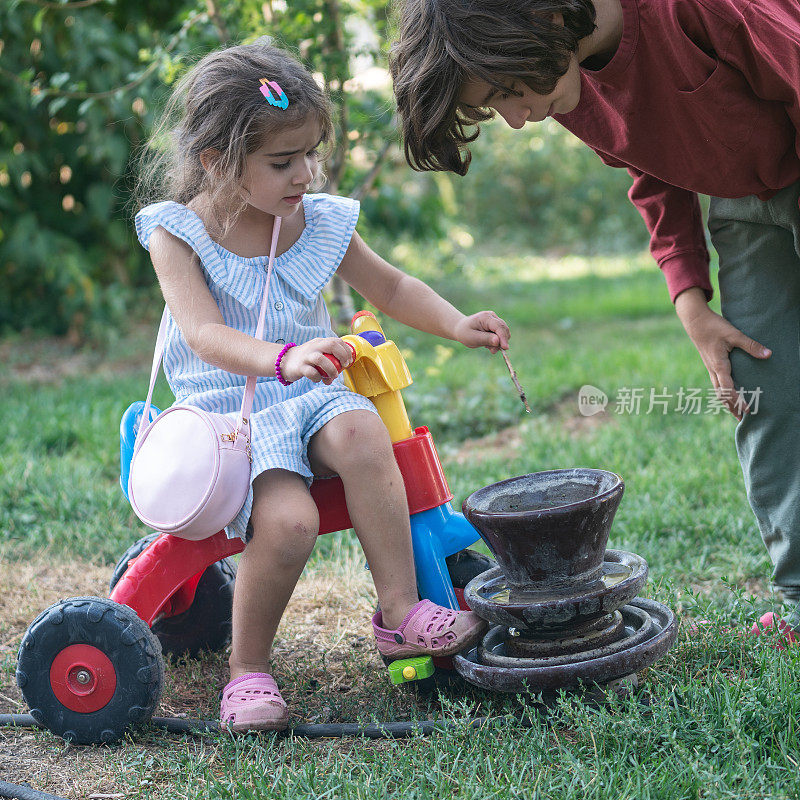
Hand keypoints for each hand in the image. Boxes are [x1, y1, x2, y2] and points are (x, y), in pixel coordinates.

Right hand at [279, 337, 354, 384]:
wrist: (285, 361)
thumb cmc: (307, 359)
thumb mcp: (319, 353)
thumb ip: (330, 358)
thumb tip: (343, 368)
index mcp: (320, 342)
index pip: (336, 340)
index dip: (346, 350)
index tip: (348, 361)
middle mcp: (314, 347)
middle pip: (331, 345)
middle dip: (342, 355)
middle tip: (344, 366)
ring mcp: (306, 356)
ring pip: (321, 359)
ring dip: (331, 369)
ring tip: (333, 376)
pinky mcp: (300, 367)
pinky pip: (311, 372)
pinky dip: (317, 378)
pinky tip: (318, 380)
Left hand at [454, 311, 510, 352]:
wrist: (461, 329)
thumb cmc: (465, 333)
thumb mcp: (473, 338)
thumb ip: (486, 339)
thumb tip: (498, 341)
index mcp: (485, 317)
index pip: (499, 327)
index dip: (503, 337)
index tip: (505, 348)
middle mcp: (492, 316)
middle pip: (504, 329)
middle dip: (501, 341)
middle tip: (492, 351)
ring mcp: (495, 320)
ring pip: (504, 333)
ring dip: (499, 342)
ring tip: (486, 346)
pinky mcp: (496, 326)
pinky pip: (502, 335)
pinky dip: (497, 342)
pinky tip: (487, 344)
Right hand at [675, 288, 770, 419]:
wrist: (695, 321)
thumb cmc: (714, 327)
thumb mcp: (734, 334)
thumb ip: (751, 345)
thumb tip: (768, 355)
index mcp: (719, 365)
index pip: (728, 388)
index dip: (738, 400)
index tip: (748, 409)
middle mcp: (713, 370)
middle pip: (721, 394)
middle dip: (731, 406)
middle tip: (741, 418)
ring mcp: (710, 367)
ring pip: (717, 389)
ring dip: (726, 401)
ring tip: (735, 411)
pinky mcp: (710, 364)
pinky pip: (716, 382)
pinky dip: (722, 392)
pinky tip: (727, 393)